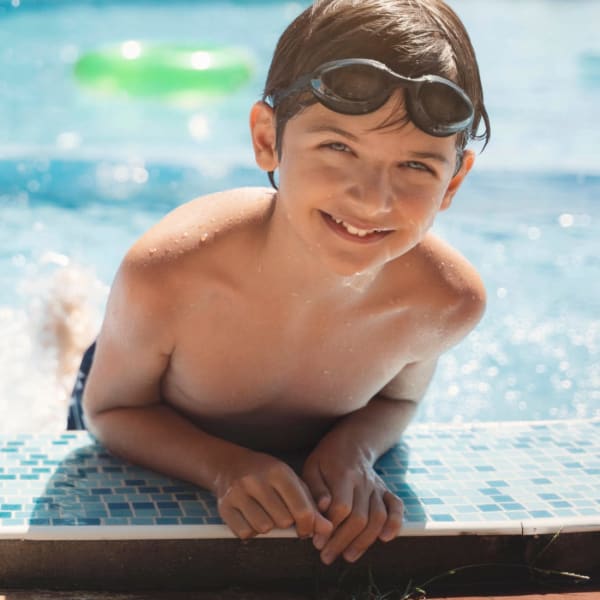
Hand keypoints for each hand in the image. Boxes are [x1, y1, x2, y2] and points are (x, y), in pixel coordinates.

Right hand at [216, 450, 332, 540]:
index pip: (301, 509)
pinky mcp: (224, 507)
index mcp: (278, 472)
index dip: (308, 525)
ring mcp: (237, 493)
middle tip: (282, 515)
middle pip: (283, 521)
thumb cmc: (267, 474)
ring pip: (263, 528)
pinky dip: (251, 531)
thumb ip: (310, 504)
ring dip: (268, 527)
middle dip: (286, 524)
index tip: (306, 529)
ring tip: (265, 513)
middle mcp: (256, 480)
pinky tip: (251, 516)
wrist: (230, 465)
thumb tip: (327, 529)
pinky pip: (245, 533)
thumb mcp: (290, 481)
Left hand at [302, 446, 402, 564]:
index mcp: (343, 474)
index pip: (342, 506)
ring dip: (364, 542)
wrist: (351, 443)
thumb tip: (322, 508)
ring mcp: (377, 487)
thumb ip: (315, 489)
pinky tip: (385, 539)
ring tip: (348, 556)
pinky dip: (395, 524)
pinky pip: (396, 508)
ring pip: (378, 518)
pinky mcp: (386, 491)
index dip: (330, 528)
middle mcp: (364, 481)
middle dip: (343, 541)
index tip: (317, 542)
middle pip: (359, 518)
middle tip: (327, 556)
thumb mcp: (312, 467)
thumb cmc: (327, 459)